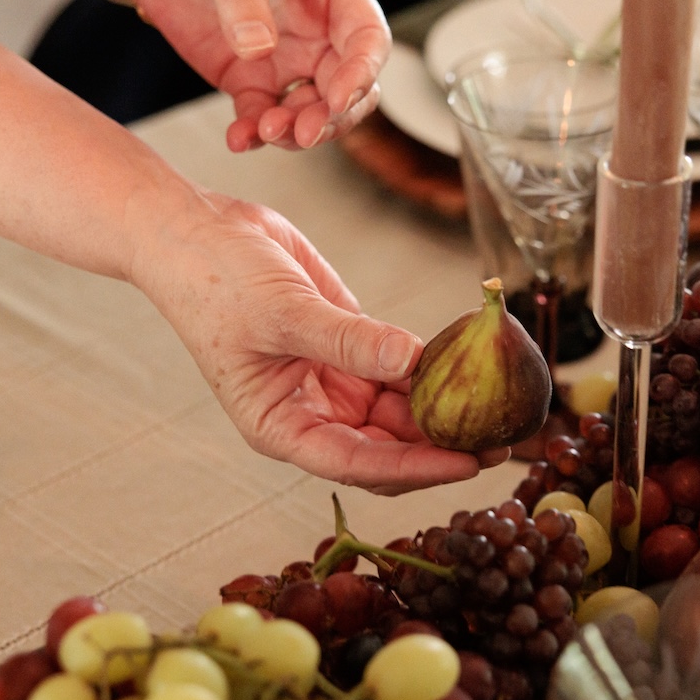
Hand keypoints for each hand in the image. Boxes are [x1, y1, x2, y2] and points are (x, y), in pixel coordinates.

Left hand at [130, 0, 388, 150]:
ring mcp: (287, 61)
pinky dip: (252, 134)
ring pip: (311, 110)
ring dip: (294, 131)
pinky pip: (262, 117)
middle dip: (331, 116)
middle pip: (348, 85)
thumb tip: (260, 48)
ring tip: (265, 131)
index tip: (339, 99)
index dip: (362, 71)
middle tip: (305, 133)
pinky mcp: (251, 83)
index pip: (367, 37)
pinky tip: (239, 138)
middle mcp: (317, 32)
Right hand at [132, 193, 508, 494]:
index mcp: (282, 426)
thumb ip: (349, 340)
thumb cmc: (214, 281)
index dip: (415, 467)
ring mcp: (334, 385)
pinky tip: (474, 367)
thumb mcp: (284, 312)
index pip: (358, 463)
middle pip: (389, 450)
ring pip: (401, 417)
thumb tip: (413, 359)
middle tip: (503, 440)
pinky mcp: (352, 351)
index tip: (467, 461)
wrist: (196, 232)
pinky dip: (435, 372)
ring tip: (502, 409)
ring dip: (446, 414)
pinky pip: (403, 372)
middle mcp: (312, 415)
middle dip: (442, 448)